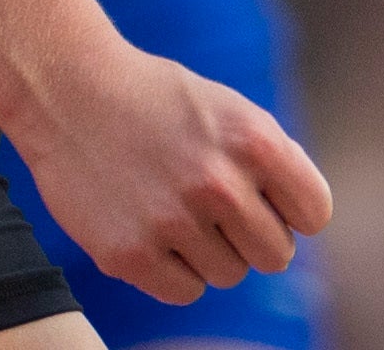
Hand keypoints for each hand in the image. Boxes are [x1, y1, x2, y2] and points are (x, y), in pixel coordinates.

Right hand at [3, 37, 332, 304]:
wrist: (69, 91)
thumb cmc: (156, 99)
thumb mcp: (229, 109)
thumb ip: (271, 160)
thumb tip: (304, 221)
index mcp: (254, 140)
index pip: (314, 213)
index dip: (293, 211)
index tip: (269, 202)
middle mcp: (218, 183)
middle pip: (275, 255)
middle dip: (253, 237)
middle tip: (218, 211)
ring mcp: (173, 221)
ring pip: (229, 274)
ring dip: (209, 252)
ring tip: (176, 209)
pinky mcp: (130, 254)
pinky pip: (185, 291)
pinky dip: (174, 271)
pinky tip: (153, 231)